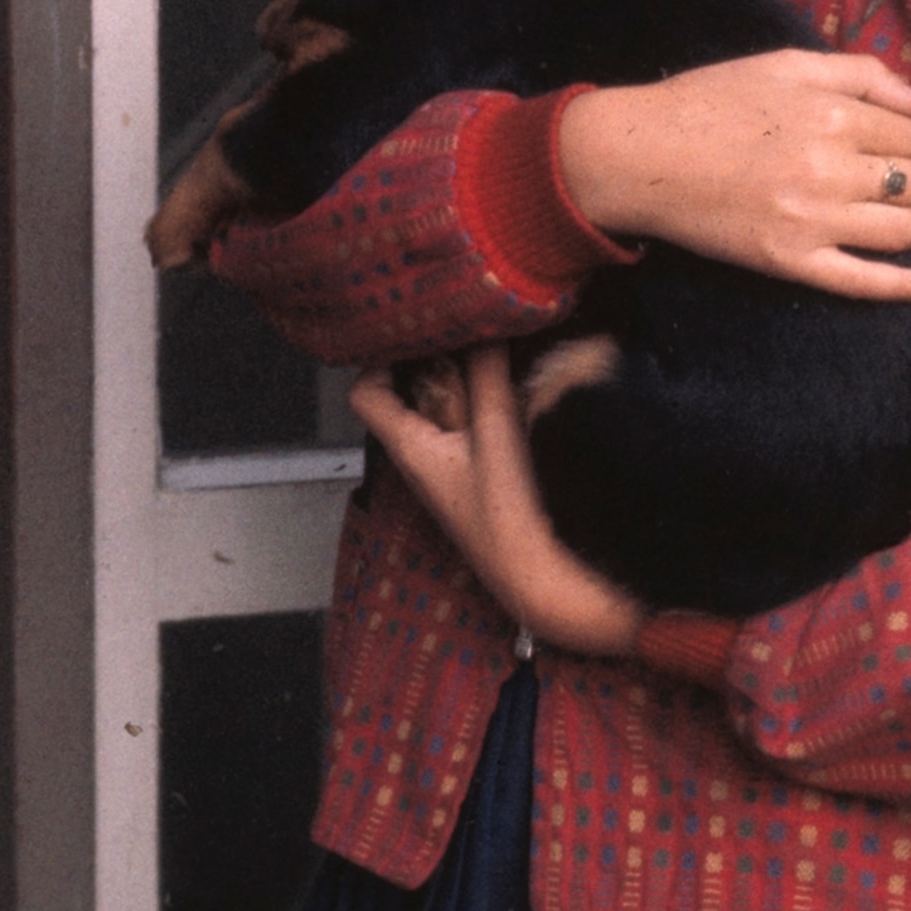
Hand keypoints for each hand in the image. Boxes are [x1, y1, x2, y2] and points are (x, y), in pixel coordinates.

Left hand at [349, 347, 647, 657]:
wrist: (543, 584)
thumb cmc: (510, 521)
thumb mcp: (498, 434)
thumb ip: (488, 375)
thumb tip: (483, 325)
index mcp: (410, 448)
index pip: (366, 393)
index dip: (379, 357)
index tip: (413, 329)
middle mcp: (426, 458)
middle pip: (411, 392)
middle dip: (437, 359)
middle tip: (465, 329)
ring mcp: (456, 470)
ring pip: (449, 408)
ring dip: (470, 380)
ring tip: (498, 349)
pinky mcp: (486, 480)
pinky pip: (478, 428)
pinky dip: (493, 404)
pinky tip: (524, 390)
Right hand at [556, 49, 910, 302]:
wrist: (640, 155)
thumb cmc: (708, 101)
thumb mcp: (784, 65)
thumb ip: (859, 74)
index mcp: (831, 115)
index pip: (907, 134)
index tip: (903, 143)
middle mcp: (831, 169)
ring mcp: (813, 222)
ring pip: (901, 230)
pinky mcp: (791, 263)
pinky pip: (862, 282)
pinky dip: (906, 288)